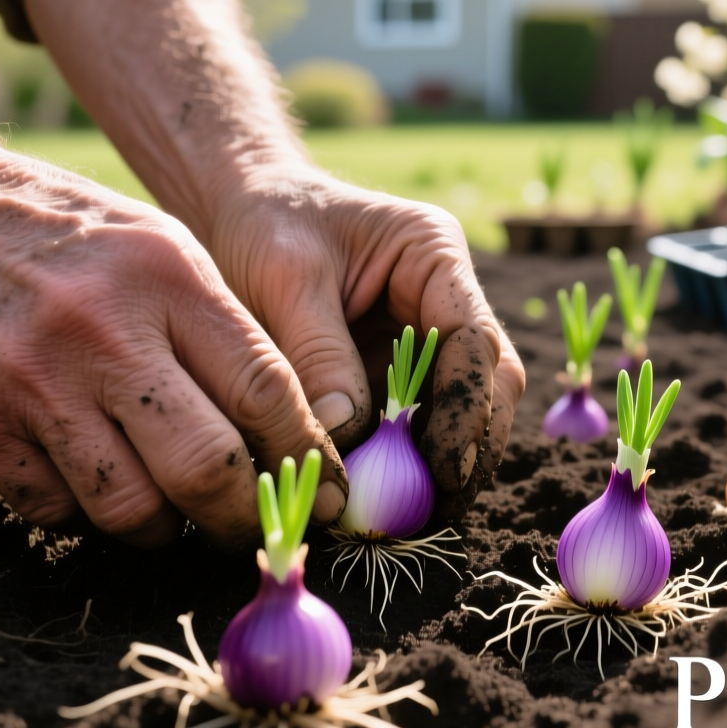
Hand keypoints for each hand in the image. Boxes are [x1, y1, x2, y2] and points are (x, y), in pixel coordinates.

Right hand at [0, 149, 344, 546]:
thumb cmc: (69, 237)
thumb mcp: (163, 249)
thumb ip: (225, 333)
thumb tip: (294, 438)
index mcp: (167, 278)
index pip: (265, 393)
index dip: (304, 458)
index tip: (321, 494)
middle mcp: (101, 331)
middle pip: (205, 468)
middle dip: (242, 518)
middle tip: (250, 528)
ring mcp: (30, 381)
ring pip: (130, 509)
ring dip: (164, 528)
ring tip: (171, 509)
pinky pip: (55, 510)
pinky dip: (86, 514)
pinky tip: (94, 480)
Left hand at [206, 164, 525, 512]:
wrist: (237, 209)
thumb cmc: (264, 224)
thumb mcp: (284, 278)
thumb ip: (318, 354)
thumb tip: (346, 437)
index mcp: (435, 256)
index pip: (475, 340)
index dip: (468, 409)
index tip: (444, 468)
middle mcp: (446, 300)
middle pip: (489, 384)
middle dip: (470, 449)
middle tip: (433, 510)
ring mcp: (426, 340)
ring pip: (465, 413)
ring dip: (443, 466)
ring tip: (406, 517)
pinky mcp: (397, 374)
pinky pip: (415, 427)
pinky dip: (403, 466)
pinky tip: (380, 500)